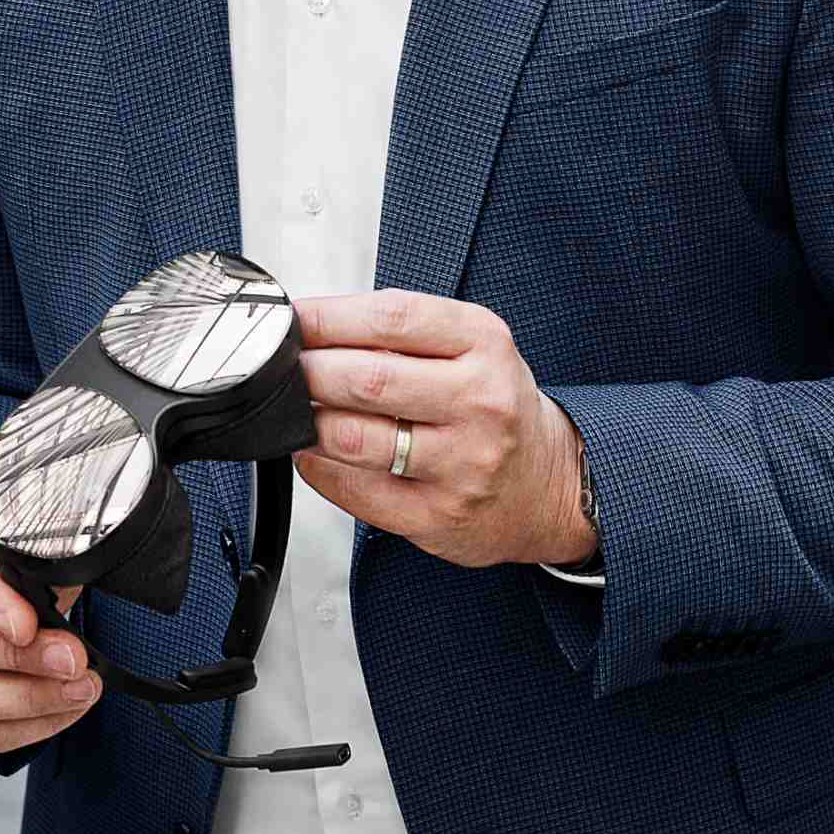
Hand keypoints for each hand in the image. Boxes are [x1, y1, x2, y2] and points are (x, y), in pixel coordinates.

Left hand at [295, 290, 595, 568]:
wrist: (551, 485)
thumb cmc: (497, 406)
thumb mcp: (474, 348)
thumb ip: (405, 334)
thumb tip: (316, 328)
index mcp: (485, 346)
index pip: (392, 318)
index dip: (328, 317)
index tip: (294, 319)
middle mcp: (480, 403)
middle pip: (368, 379)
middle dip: (308, 370)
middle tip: (283, 367)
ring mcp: (462, 464)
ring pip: (356, 439)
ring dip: (308, 421)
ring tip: (296, 409)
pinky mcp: (438, 516)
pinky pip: (357, 491)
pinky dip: (319, 468)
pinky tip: (313, 452)